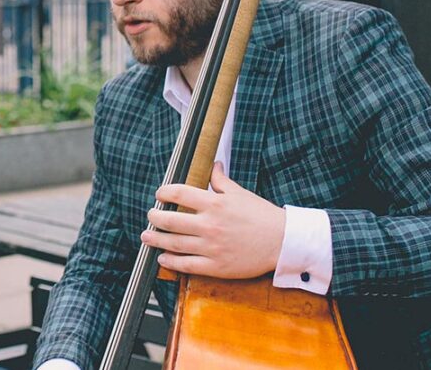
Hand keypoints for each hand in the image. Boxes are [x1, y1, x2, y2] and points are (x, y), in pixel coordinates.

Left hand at [140, 162, 285, 278]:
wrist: (284, 242)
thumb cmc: (262, 216)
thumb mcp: (240, 193)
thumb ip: (221, 180)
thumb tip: (214, 165)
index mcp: (215, 204)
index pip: (179, 193)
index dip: (164, 193)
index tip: (160, 195)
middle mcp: (210, 225)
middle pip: (171, 220)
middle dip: (155, 218)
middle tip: (150, 216)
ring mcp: (212, 247)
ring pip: (174, 243)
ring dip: (156, 240)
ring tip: (146, 237)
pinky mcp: (217, 266)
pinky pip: (187, 265)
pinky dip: (171, 262)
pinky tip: (162, 258)